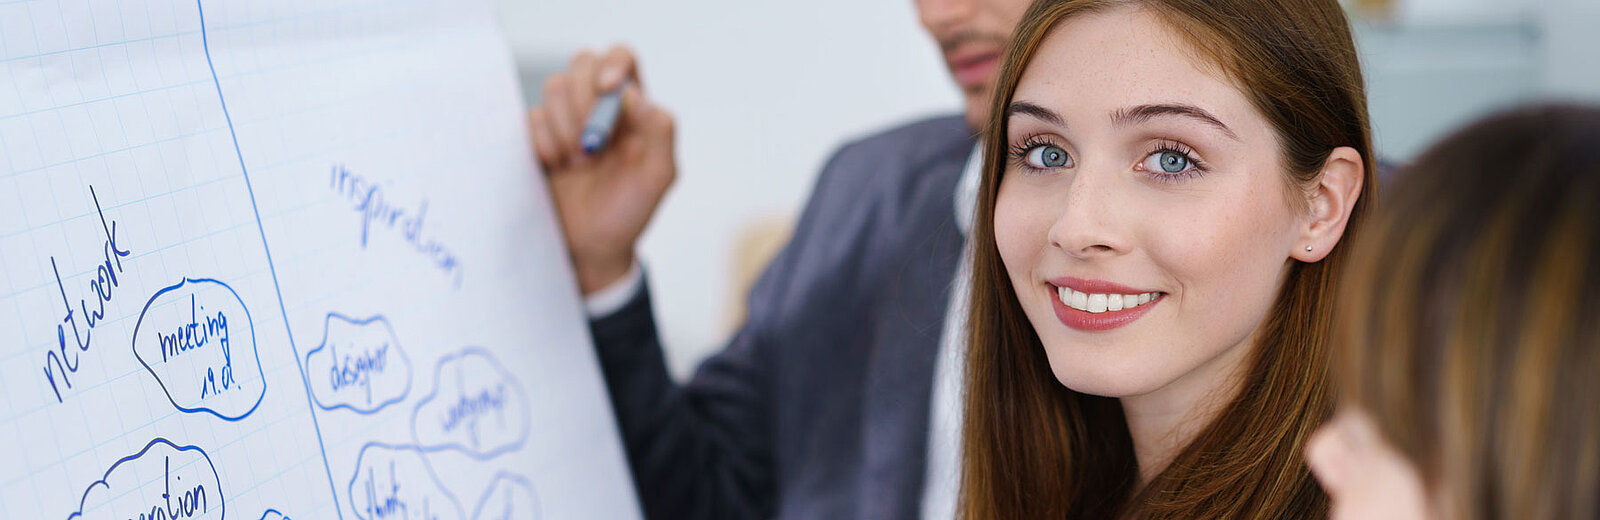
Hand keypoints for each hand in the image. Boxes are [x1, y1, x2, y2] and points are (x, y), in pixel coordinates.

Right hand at [528, 45, 675, 294]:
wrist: (589, 247)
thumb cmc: (629, 211)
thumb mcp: (658, 176)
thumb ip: (661, 130)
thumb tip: (634, 94)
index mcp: (633, 108)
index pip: (622, 58)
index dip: (612, 63)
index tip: (608, 87)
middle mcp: (599, 105)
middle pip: (583, 62)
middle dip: (584, 98)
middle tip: (591, 142)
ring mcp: (566, 117)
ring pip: (555, 87)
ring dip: (566, 127)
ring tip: (580, 163)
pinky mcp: (539, 134)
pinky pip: (532, 117)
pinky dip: (546, 144)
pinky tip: (558, 168)